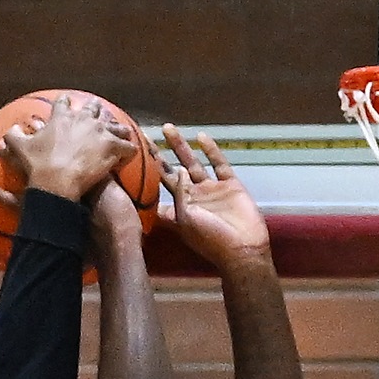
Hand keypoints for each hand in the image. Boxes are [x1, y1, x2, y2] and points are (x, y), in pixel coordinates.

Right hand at [0, 88, 137, 205]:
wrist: (56, 181)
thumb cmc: (38, 164)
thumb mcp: (19, 147)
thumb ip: (14, 136)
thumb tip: (7, 132)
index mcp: (61, 116)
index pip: (64, 103)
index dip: (66, 104)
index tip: (68, 104)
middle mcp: (82, 119)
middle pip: (93, 108)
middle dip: (96, 110)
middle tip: (99, 115)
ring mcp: (100, 132)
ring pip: (115, 125)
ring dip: (117, 129)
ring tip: (121, 133)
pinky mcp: (112, 147)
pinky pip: (128, 146)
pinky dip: (129, 150)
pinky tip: (130, 153)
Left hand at [154, 125, 269, 269]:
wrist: (243, 249)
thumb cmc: (210, 238)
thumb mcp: (186, 217)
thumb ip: (179, 193)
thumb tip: (176, 172)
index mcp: (180, 206)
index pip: (160, 184)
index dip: (149, 170)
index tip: (135, 154)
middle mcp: (194, 195)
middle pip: (173, 170)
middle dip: (160, 153)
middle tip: (145, 136)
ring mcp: (212, 189)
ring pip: (193, 162)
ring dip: (181, 146)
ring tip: (168, 128)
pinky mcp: (230, 185)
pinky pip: (219, 164)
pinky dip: (211, 151)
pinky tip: (201, 137)